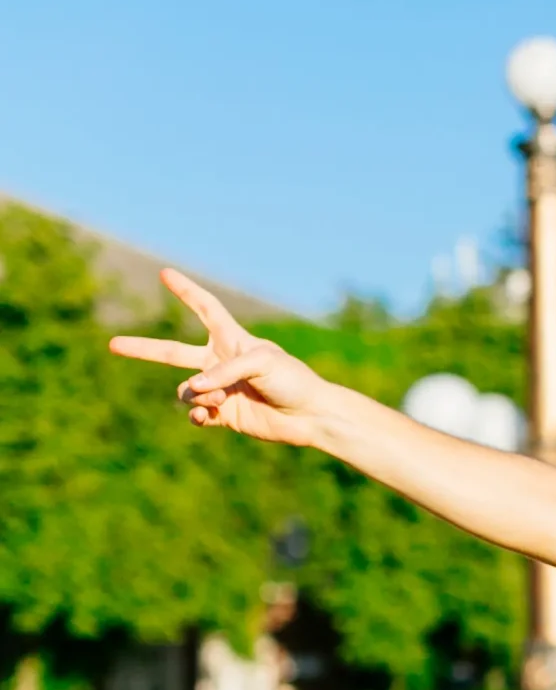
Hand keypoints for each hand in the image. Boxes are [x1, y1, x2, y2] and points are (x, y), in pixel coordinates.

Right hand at [109, 269, 331, 446]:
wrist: (310, 416)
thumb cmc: (293, 380)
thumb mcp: (262, 363)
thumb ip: (223, 371)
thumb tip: (191, 389)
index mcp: (233, 340)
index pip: (205, 309)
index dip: (186, 291)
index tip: (165, 273)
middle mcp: (221, 363)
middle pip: (172, 353)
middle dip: (142, 348)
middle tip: (112, 344)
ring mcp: (220, 389)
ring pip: (186, 391)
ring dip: (197, 395)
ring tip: (222, 399)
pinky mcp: (223, 414)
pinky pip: (196, 414)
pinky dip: (198, 416)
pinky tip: (209, 417)